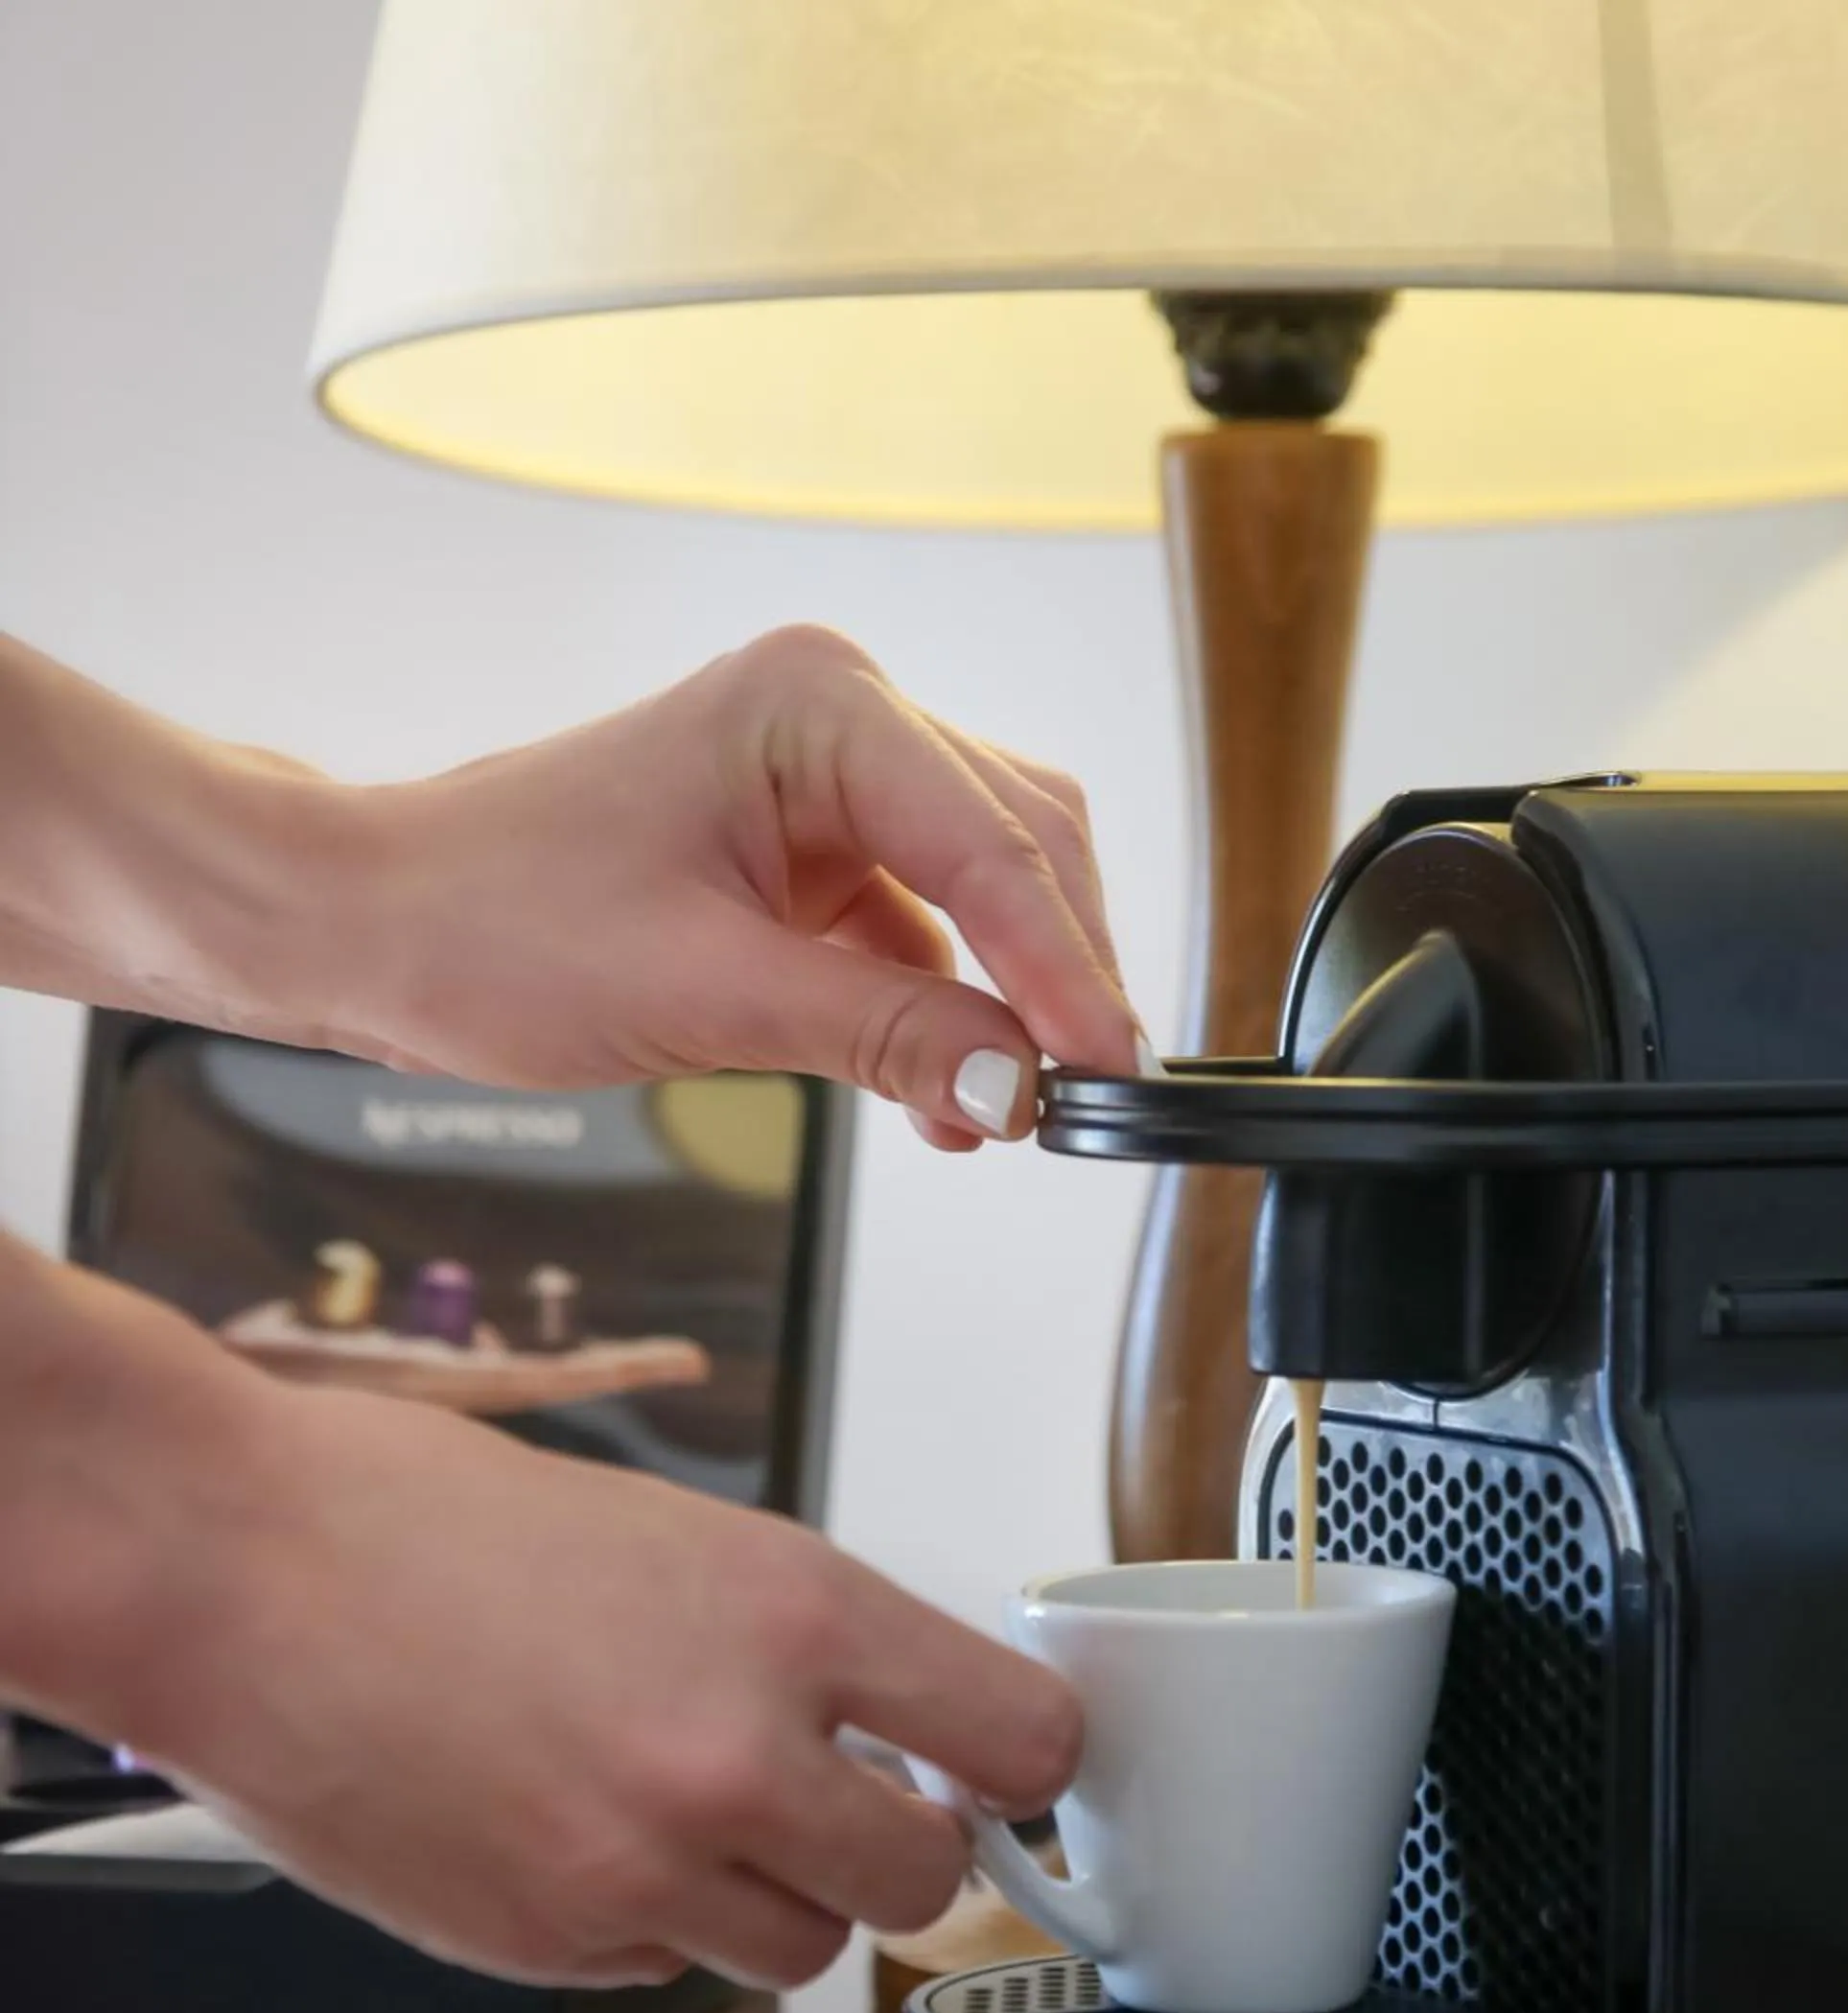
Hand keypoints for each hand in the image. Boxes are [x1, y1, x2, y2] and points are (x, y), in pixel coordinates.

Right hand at [106, 1370, 1078, 1988]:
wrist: (226, 1570)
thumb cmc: (412, 1517)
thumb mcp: (670, 1534)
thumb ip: (794, 1641)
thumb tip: (883, 1719)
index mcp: (793, 1615)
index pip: (1022, 1739)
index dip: (1022, 1768)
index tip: (1002, 1773)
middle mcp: (740, 1759)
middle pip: (922, 1883)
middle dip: (887, 1849)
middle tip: (832, 1801)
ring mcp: (640, 1871)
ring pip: (799, 1951)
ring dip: (768, 1899)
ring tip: (667, 1808)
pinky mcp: (546, 1948)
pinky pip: (664, 1969)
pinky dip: (644, 1924)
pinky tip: (562, 1833)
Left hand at [324, 626, 1140, 1147]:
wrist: (373, 930)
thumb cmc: (494, 925)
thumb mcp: (709, 994)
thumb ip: (883, 1035)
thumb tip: (1020, 1085)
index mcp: (820, 705)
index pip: (994, 843)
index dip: (1065, 968)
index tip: (1112, 1069)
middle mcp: (836, 722)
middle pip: (1018, 844)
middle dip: (1056, 972)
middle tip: (1088, 1094)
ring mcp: (821, 789)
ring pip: (980, 891)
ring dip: (1004, 999)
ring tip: (1012, 1110)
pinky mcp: (799, 860)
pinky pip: (914, 935)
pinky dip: (940, 1012)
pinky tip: (947, 1096)